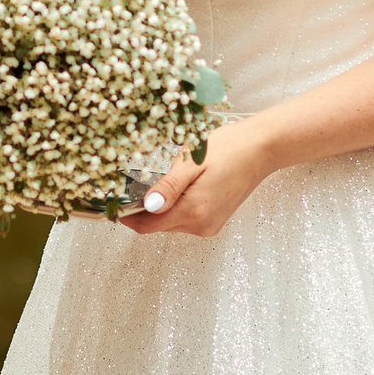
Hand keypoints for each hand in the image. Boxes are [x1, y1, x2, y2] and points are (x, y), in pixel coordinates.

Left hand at [122, 119, 269, 238]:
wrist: (261, 149)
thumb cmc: (229, 148)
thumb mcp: (191, 162)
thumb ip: (168, 187)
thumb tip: (148, 206)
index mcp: (194, 210)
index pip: (148, 225)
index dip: (128, 217)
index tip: (113, 205)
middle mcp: (202, 225)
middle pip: (158, 226)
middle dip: (144, 210)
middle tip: (134, 185)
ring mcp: (210, 225)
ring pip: (171, 223)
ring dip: (162, 208)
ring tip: (165, 181)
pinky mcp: (215, 221)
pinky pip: (186, 220)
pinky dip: (177, 207)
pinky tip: (182, 187)